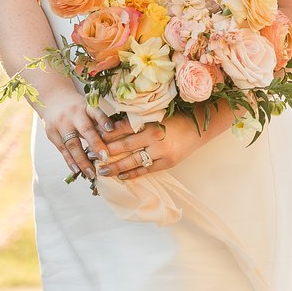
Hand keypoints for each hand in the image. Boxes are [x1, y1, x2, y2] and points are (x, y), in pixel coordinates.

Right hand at [38, 87, 115, 181]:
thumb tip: (115, 139)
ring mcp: (60, 124)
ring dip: (82, 160)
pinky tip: (77, 170)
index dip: (104, 120)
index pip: (96, 112)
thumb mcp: (88, 109)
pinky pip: (62, 150)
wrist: (52, 99)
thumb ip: (99, 122)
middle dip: (95, 144)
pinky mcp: (51, 133)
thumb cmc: (77, 108)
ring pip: (72, 144)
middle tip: (105, 158)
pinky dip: (70, 161)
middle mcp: (73, 114)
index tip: (112, 129)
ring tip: (91, 173)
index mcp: (85, 106)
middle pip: (85, 129)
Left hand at [97, 111, 215, 181]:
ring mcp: (162, 152)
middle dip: (106, 152)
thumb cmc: (175, 118)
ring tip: (102, 171)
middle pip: (124, 146)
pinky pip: (146, 170)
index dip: (106, 135)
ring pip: (133, 161)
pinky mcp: (168, 162)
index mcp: (150, 121)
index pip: (122, 129)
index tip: (93, 138)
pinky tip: (121, 175)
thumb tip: (110, 127)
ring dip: (116, 167)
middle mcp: (155, 137)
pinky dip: (133, 173)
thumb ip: (136, 120)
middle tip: (91, 156)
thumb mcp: (155, 115)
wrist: (200, 127)